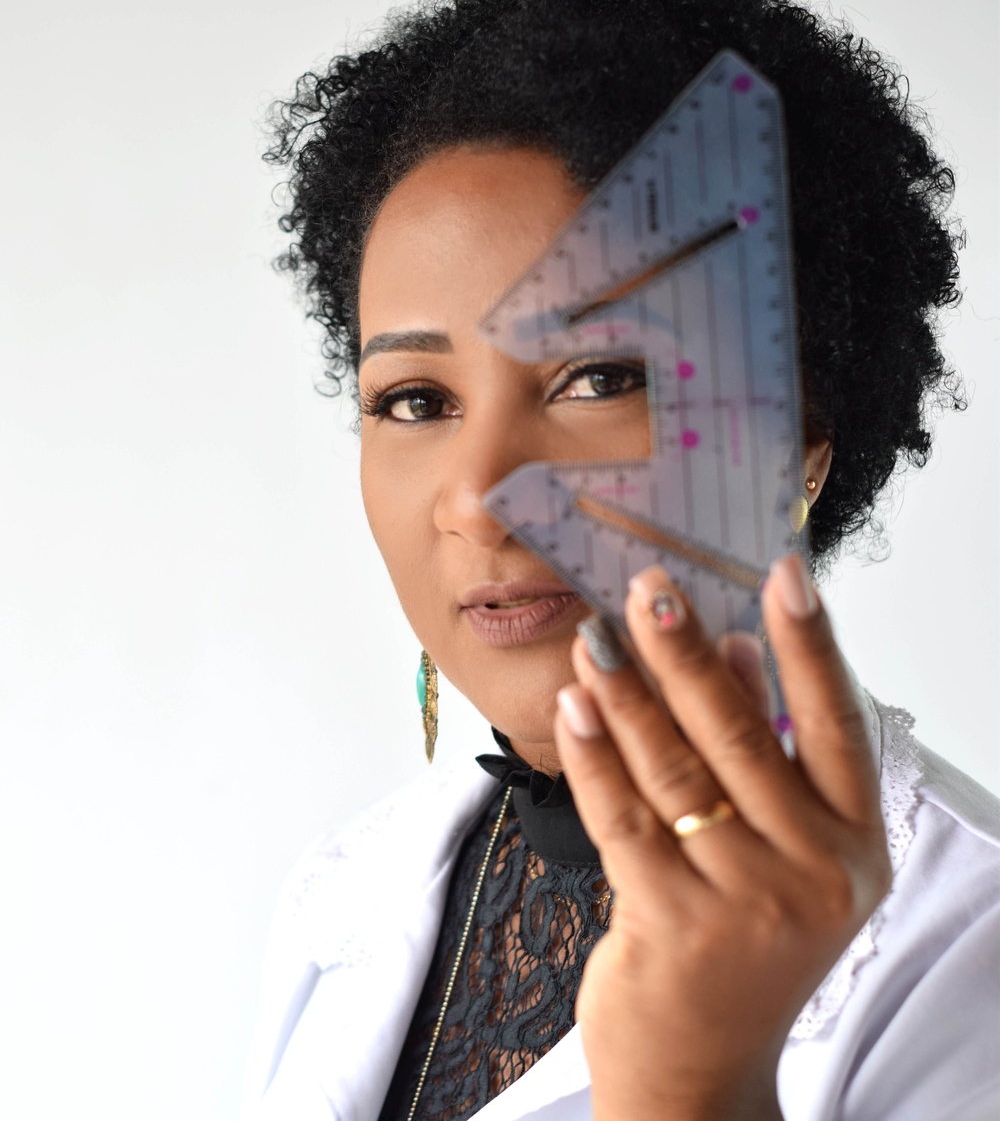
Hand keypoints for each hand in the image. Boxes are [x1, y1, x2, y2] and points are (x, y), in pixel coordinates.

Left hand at [553, 557, 891, 1120]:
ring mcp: (744, 905)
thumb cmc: (741, 940)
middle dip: (686, 651)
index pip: (835, 725)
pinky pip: (622, 818)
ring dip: (627, 692)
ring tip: (595, 634)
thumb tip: (737, 644)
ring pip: (673, 770)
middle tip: (648, 585)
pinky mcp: (672, 926)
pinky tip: (574, 705)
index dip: (809, 644)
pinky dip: (594, 755)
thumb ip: (764, 751)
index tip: (782, 571)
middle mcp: (813, 874)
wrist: (702, 1071)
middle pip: (739, 736)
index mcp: (853, 844)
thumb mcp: (779, 852)